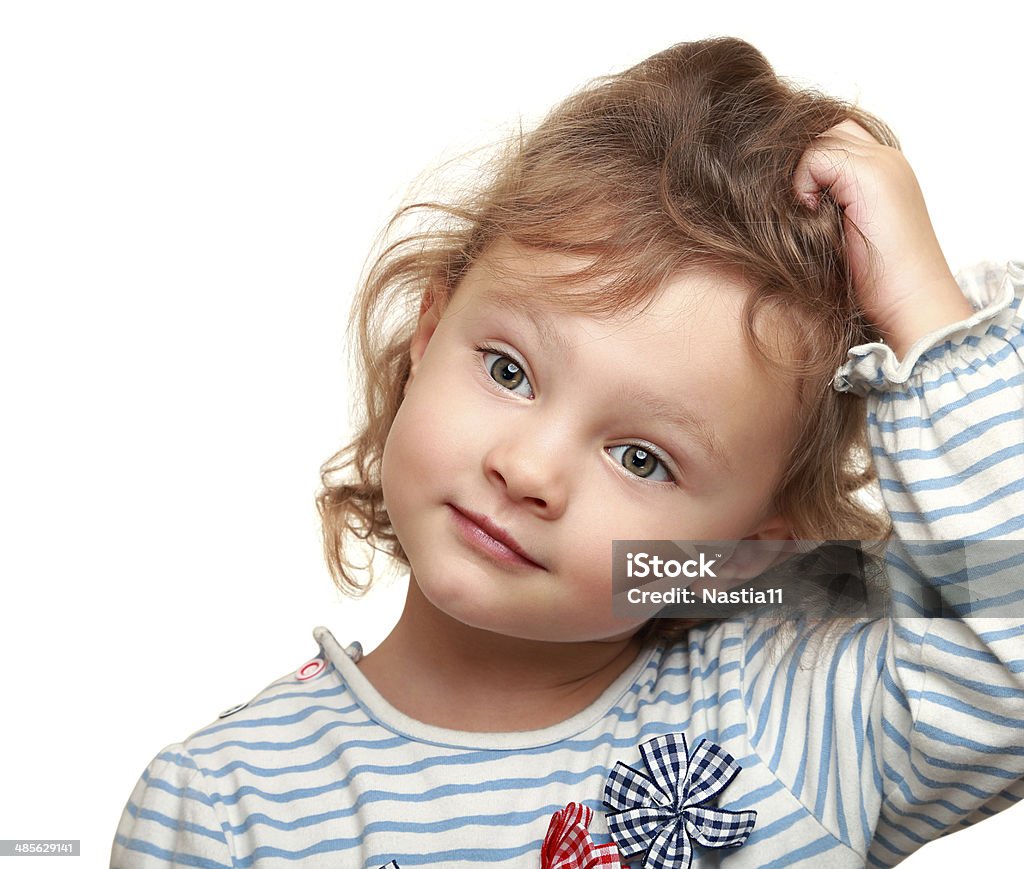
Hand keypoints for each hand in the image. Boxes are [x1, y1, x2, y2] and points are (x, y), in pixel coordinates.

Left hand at [793, 120, 974, 357]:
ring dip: (801, 175)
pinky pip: (816, 155)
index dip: (808, 163)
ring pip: (818, 139)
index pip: (835, 136)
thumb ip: (826, 200)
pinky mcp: (871, 174)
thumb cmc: (873, 282)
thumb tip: (780, 189)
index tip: (798, 202)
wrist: (910, 302)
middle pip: (824, 131)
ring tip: (807, 214)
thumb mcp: (842, 231)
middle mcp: (887, 158)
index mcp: (884, 169)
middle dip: (800, 164)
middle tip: (797, 206)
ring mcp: (882, 162)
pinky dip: (803, 184)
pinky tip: (812, 215)